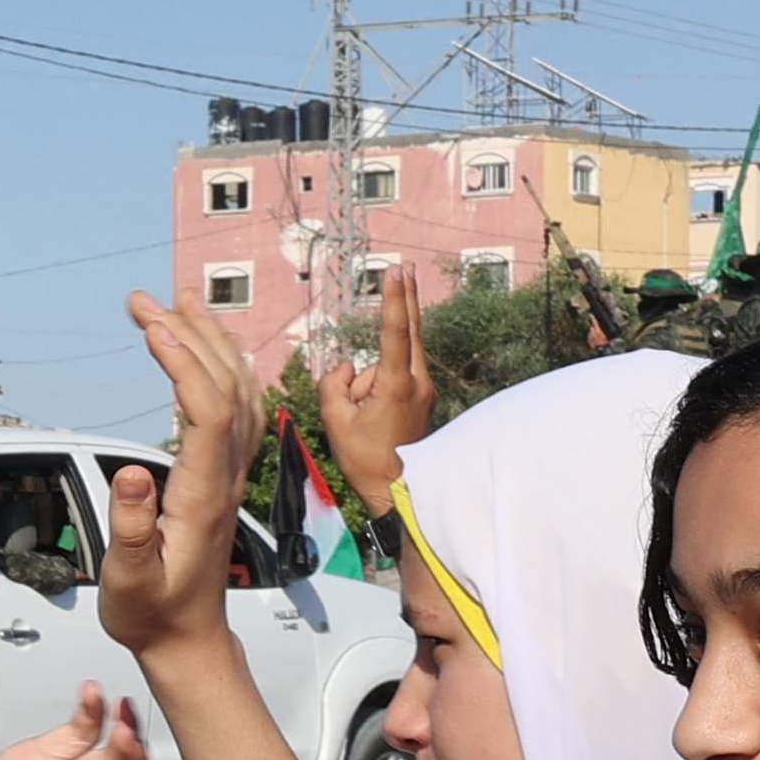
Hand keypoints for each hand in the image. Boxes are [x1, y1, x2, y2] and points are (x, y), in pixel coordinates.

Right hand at [104, 296, 261, 657]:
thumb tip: (134, 474)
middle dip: (187, 334)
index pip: (207, 409)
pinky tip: (204, 351)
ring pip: (238, 391)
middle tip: (142, 300)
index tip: (150, 326)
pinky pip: (237, 409)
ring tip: (176, 304)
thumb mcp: (129, 582)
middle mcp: (225, 475)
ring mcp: (230, 473)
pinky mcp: (224, 476)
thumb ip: (132, 530)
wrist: (186, 639)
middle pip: (224, 385)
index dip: (182, 361)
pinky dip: (221, 368)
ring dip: (209, 342)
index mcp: (203, 494)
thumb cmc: (152, 613)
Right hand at [310, 263, 435, 515]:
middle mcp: (418, 382)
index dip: (393, 299)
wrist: (402, 492)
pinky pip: (397, 376)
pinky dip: (380, 383)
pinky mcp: (424, 398)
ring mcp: (425, 390)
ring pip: (393, 362)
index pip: (394, 332)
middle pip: (409, 331)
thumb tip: (347, 367)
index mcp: (397, 385)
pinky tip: (371, 414)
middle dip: (405, 298)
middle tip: (405, 267)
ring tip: (362, 418)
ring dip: (371, 377)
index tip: (395, 272)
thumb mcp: (335, 421)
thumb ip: (334, 384)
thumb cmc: (366, 460)